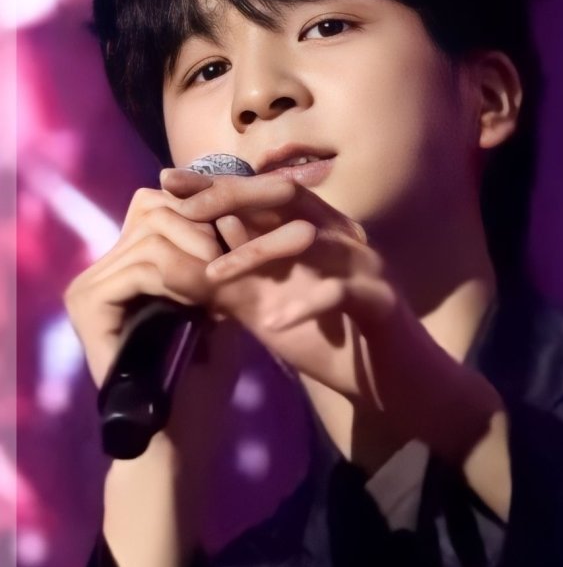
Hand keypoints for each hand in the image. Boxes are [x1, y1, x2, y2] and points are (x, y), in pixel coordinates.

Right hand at [63, 180, 242, 466]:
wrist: (185, 433)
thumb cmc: (209, 372)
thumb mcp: (222, 302)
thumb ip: (219, 256)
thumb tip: (235, 206)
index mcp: (132, 263)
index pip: (163, 201)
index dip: (208, 209)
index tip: (248, 235)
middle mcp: (105, 266)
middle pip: (156, 205)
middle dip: (206, 227)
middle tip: (235, 263)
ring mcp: (91, 284)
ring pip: (153, 230)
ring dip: (200, 252)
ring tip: (223, 286)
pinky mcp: (87, 305)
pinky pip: (140, 266)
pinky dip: (180, 276)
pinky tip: (202, 300)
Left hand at [163, 167, 503, 462]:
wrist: (392, 385)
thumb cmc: (330, 341)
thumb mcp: (267, 311)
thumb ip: (228, 285)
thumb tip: (168, 262)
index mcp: (316, 231)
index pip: (263, 192)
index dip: (216, 183)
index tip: (167, 181)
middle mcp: (342, 236)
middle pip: (287, 195)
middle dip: (233, 196)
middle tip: (186, 210)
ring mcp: (366, 266)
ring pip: (312, 237)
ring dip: (258, 254)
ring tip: (216, 279)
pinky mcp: (382, 301)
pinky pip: (342, 292)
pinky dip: (306, 305)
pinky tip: (277, 323)